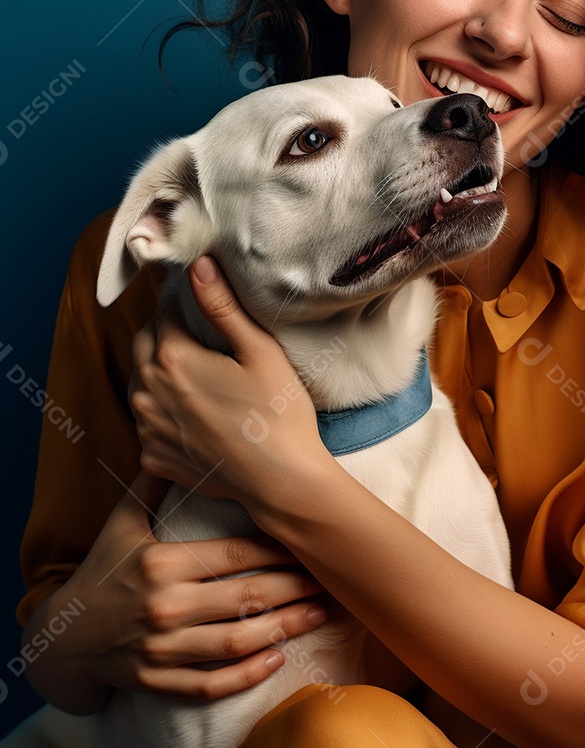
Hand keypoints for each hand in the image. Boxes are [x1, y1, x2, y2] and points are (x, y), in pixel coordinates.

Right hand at [24, 471, 329, 709]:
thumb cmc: (102, 571)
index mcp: (161, 563)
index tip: (308, 543)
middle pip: (246, 597)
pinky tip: (277, 658)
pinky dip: (247, 675)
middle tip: (328, 579)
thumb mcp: (122, 524)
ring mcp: (161, 648)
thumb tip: (177, 438)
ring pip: (236, 641)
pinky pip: (211, 684)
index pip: (235, 554)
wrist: (62, 638)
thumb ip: (154, 485)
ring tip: (317, 615)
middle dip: (295, 587)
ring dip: (284, 629)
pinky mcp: (158, 681)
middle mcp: (164, 606)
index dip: (278, 550)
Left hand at [130, 256, 326, 503]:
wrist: (281, 482)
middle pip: (145, 343)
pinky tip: (195, 412)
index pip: (165, 312)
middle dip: (165, 331)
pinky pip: (148, 421)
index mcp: (172, 359)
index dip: (184, 302)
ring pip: (141, 382)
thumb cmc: (278, 414)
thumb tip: (198, 265)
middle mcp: (148, 392)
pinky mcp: (153, 457)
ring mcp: (147, 428)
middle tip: (200, 334)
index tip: (202, 301)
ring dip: (159, 370)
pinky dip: (163, 410)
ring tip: (198, 372)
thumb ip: (222, 306)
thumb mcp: (259, 351)